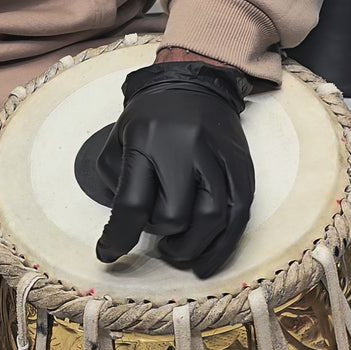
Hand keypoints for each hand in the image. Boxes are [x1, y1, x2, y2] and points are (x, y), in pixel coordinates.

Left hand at [95, 60, 254, 278]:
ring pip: (210, 220)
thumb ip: (114, 185)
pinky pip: (239, 215)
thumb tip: (121, 233)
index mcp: (146, 140)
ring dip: (190, 248)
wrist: (194, 85)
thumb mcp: (116, 142)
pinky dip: (222, 247)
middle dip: (160, 234)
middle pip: (174, 216)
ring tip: (175, 251)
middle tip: (154, 232)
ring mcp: (218, 157)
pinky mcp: (242, 166)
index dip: (118, 238)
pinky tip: (205, 264)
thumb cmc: (148, 120)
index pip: (132, 204)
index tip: (108, 253)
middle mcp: (185, 147)